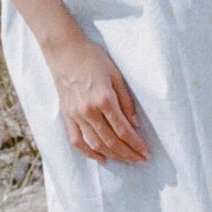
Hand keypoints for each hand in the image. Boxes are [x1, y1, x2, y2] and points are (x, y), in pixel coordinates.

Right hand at [42, 32, 151, 164]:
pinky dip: (89, 152)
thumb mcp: (116, 75)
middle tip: (140, 161)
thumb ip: (126, 101)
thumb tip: (135, 124)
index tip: (146, 153)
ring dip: (113, 155)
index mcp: (104, 99)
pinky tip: (101, 158)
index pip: (123, 130)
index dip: (136, 144)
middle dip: (128, 154)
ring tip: (126, 160)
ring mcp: (76, 115)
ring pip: (96, 144)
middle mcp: (89, 111)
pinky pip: (76, 140)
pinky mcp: (67, 115)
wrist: (65, 50)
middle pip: (111, 141)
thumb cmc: (93, 58)